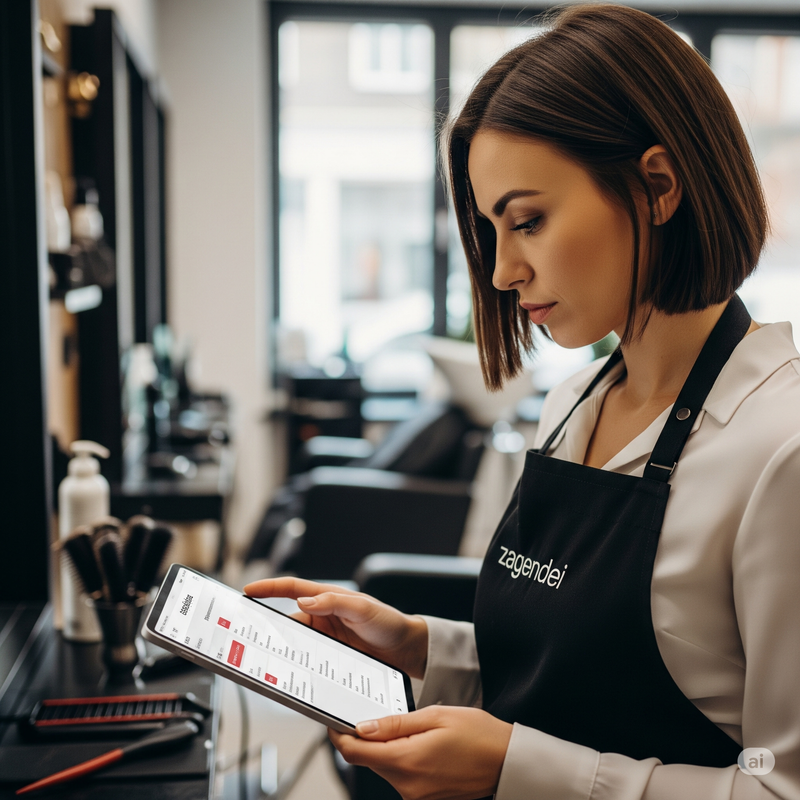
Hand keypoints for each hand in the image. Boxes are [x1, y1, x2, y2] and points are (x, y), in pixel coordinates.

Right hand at [243, 577, 428, 678]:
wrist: (407, 650)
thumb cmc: (389, 622)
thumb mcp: (363, 609)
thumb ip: (334, 603)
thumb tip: (305, 601)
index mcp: (328, 598)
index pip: (292, 589)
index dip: (269, 588)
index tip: (249, 591)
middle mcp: (323, 617)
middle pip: (287, 620)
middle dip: (268, 626)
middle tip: (249, 633)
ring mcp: (325, 638)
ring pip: (295, 643)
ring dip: (283, 649)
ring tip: (267, 658)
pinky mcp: (329, 658)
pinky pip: (307, 660)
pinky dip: (297, 665)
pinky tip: (291, 673)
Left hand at [330, 706, 512, 799]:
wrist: (507, 761)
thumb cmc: (478, 734)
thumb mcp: (435, 716)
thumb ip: (395, 724)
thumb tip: (363, 727)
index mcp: (407, 761)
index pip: (356, 752)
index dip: (340, 735)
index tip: (334, 720)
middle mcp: (408, 786)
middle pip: (367, 761)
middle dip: (363, 739)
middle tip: (370, 714)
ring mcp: (416, 796)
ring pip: (384, 768)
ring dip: (383, 748)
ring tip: (405, 727)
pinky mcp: (424, 799)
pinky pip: (401, 776)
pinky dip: (399, 758)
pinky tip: (417, 743)